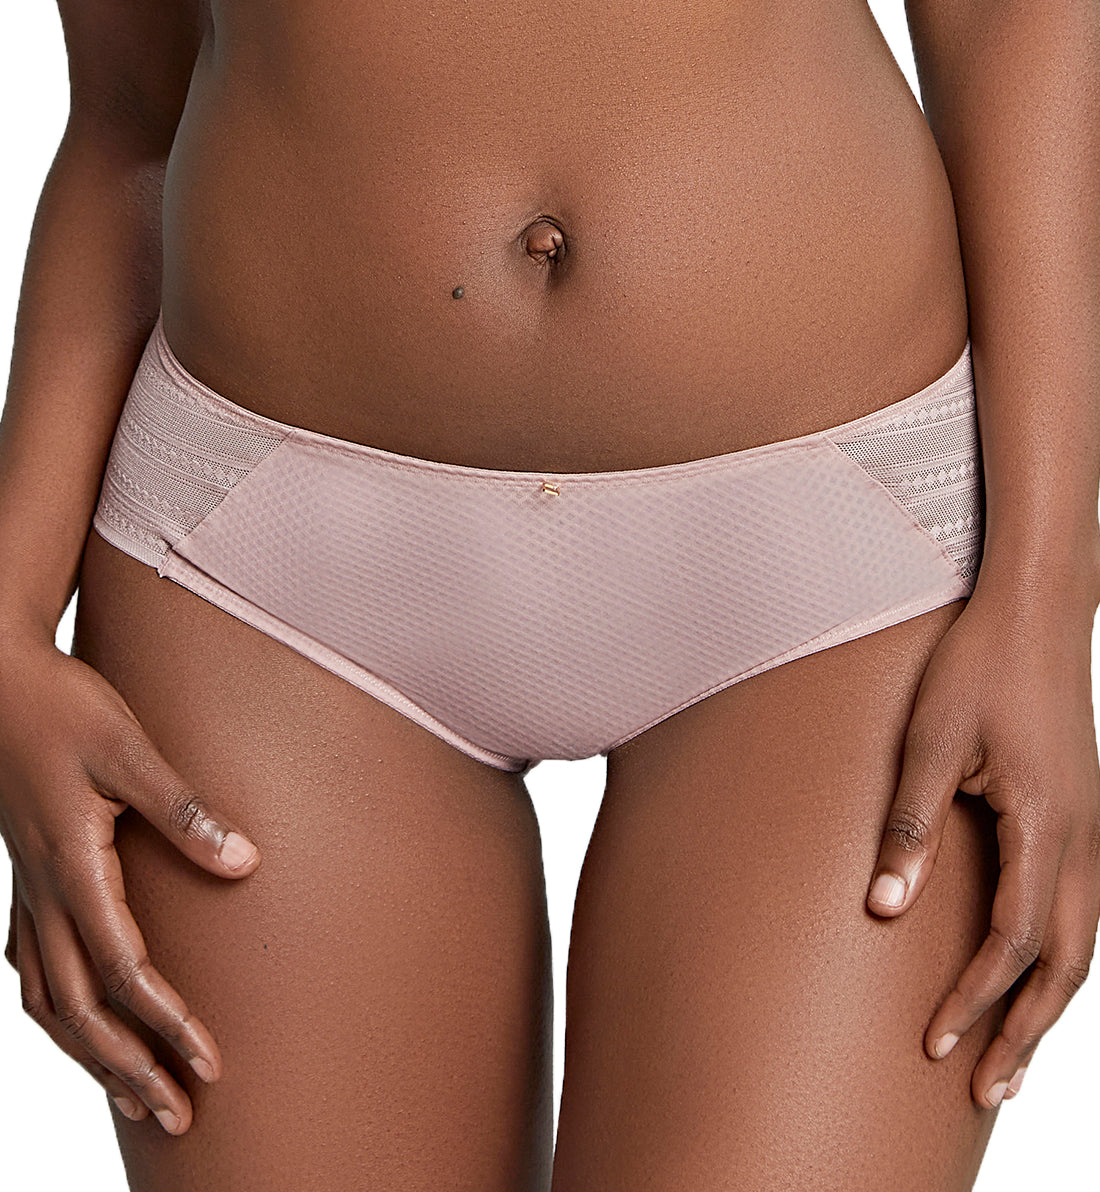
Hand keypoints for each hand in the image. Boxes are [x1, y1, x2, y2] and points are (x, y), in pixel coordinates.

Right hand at [0, 637, 261, 1133]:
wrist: (2, 679)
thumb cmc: (66, 708)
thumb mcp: (130, 750)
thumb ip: (185, 809)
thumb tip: (244, 863)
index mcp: (71, 866)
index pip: (123, 970)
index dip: (167, 1022)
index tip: (209, 1062)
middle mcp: (42, 891)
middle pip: (80, 1008)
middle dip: (129, 1066)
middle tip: (179, 1114)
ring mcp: (26, 888)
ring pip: (48, 999)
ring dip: (91, 1053)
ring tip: (136, 1095)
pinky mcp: (25, 877)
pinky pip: (31, 968)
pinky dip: (56, 1013)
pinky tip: (77, 1025)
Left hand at [865, 586, 1099, 1108]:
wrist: (1037, 609)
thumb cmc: (977, 667)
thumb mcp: (928, 740)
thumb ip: (908, 826)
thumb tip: (882, 910)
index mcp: (1048, 825)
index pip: (1013, 942)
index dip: (975, 1000)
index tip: (935, 1046)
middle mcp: (1086, 838)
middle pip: (1066, 964)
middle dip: (1025, 1031)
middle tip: (985, 1091)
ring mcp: (1095, 828)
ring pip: (1083, 943)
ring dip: (1047, 1004)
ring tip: (1011, 1056)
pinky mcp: (1085, 815)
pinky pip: (1082, 908)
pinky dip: (1059, 958)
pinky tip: (1031, 974)